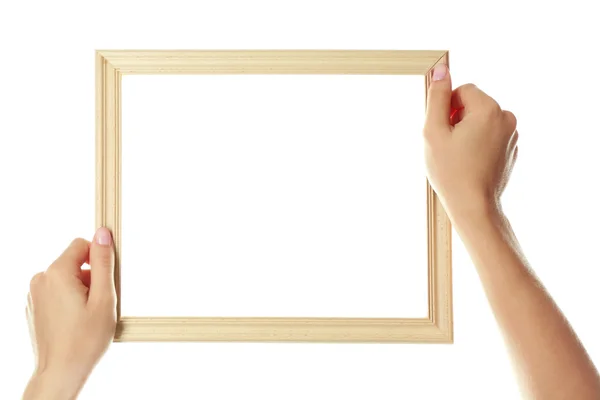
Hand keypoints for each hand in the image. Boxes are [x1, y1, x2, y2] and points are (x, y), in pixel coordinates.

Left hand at [23, 228, 116, 399]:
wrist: (60, 373)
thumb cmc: (84, 341)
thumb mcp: (104, 297)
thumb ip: (103, 262)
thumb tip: (102, 234)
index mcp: (56, 273)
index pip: (81, 245)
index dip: (98, 260)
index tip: (105, 281)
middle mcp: (40, 280)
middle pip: (73, 262)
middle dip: (90, 278)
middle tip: (98, 305)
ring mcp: (34, 295)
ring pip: (66, 279)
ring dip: (80, 291)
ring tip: (87, 316)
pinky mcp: (34, 307)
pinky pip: (57, 293)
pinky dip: (69, 301)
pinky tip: (75, 322)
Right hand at [423, 64, 517, 220]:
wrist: (474, 207)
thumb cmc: (451, 171)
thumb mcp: (434, 131)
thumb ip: (436, 97)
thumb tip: (441, 69)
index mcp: (489, 109)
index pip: (462, 90)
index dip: (446, 108)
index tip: (443, 131)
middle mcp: (507, 118)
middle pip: (473, 105)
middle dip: (458, 120)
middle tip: (448, 146)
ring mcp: (512, 136)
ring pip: (481, 121)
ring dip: (467, 133)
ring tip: (459, 157)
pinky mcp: (511, 150)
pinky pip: (490, 137)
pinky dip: (478, 145)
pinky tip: (469, 164)